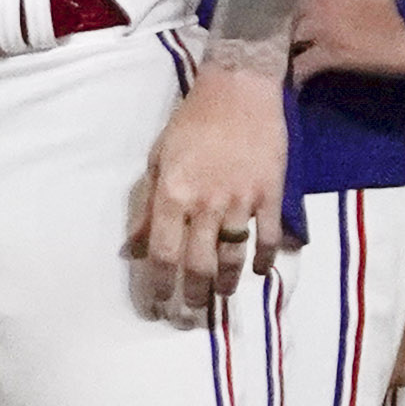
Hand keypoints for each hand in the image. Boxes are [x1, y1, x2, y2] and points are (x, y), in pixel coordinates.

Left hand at [125, 67, 287, 327]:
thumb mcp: (157, 160)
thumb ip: (146, 208)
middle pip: (198, 264)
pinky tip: (259, 273)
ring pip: (234, 256)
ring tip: (221, 299)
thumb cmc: (191, 122)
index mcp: (172, 194)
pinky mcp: (272, 194)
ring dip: (227, 284)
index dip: (159, 286)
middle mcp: (205, 203)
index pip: (163, 254)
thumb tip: (132, 249)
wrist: (239, 89)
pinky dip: (264, 259)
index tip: (158, 306)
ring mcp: (242, 200)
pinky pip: (269, 237)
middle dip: (192, 296)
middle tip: (188, 316)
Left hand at [287, 0, 404, 84]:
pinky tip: (301, 81)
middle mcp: (323, 4)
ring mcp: (325, 31)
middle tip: (307, 36)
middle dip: (302, 24)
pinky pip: (304, 66)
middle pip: (298, 14)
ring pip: (296, 38)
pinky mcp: (331, 55)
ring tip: (303, 56)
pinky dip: (300, 74)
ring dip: (299, 47)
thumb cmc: (404, 11)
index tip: (309, 7)